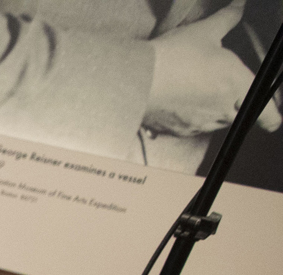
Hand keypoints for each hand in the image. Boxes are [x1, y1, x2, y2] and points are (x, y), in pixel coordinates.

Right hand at [148, 6, 276, 136]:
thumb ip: (229, 18)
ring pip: (217, 122)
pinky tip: (182, 100)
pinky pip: (195, 128)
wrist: (135, 81)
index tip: (272, 115)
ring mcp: (201, 124)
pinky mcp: (180, 132)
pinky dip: (192, 117)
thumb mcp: (205, 31)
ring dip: (214, 111)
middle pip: (240, 114)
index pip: (268, 114)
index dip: (272, 116)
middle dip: (236, 103)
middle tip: (221, 88)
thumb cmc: (173, 57)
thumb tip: (240, 4)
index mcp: (238, 85)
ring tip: (198, 92)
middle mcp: (224, 110)